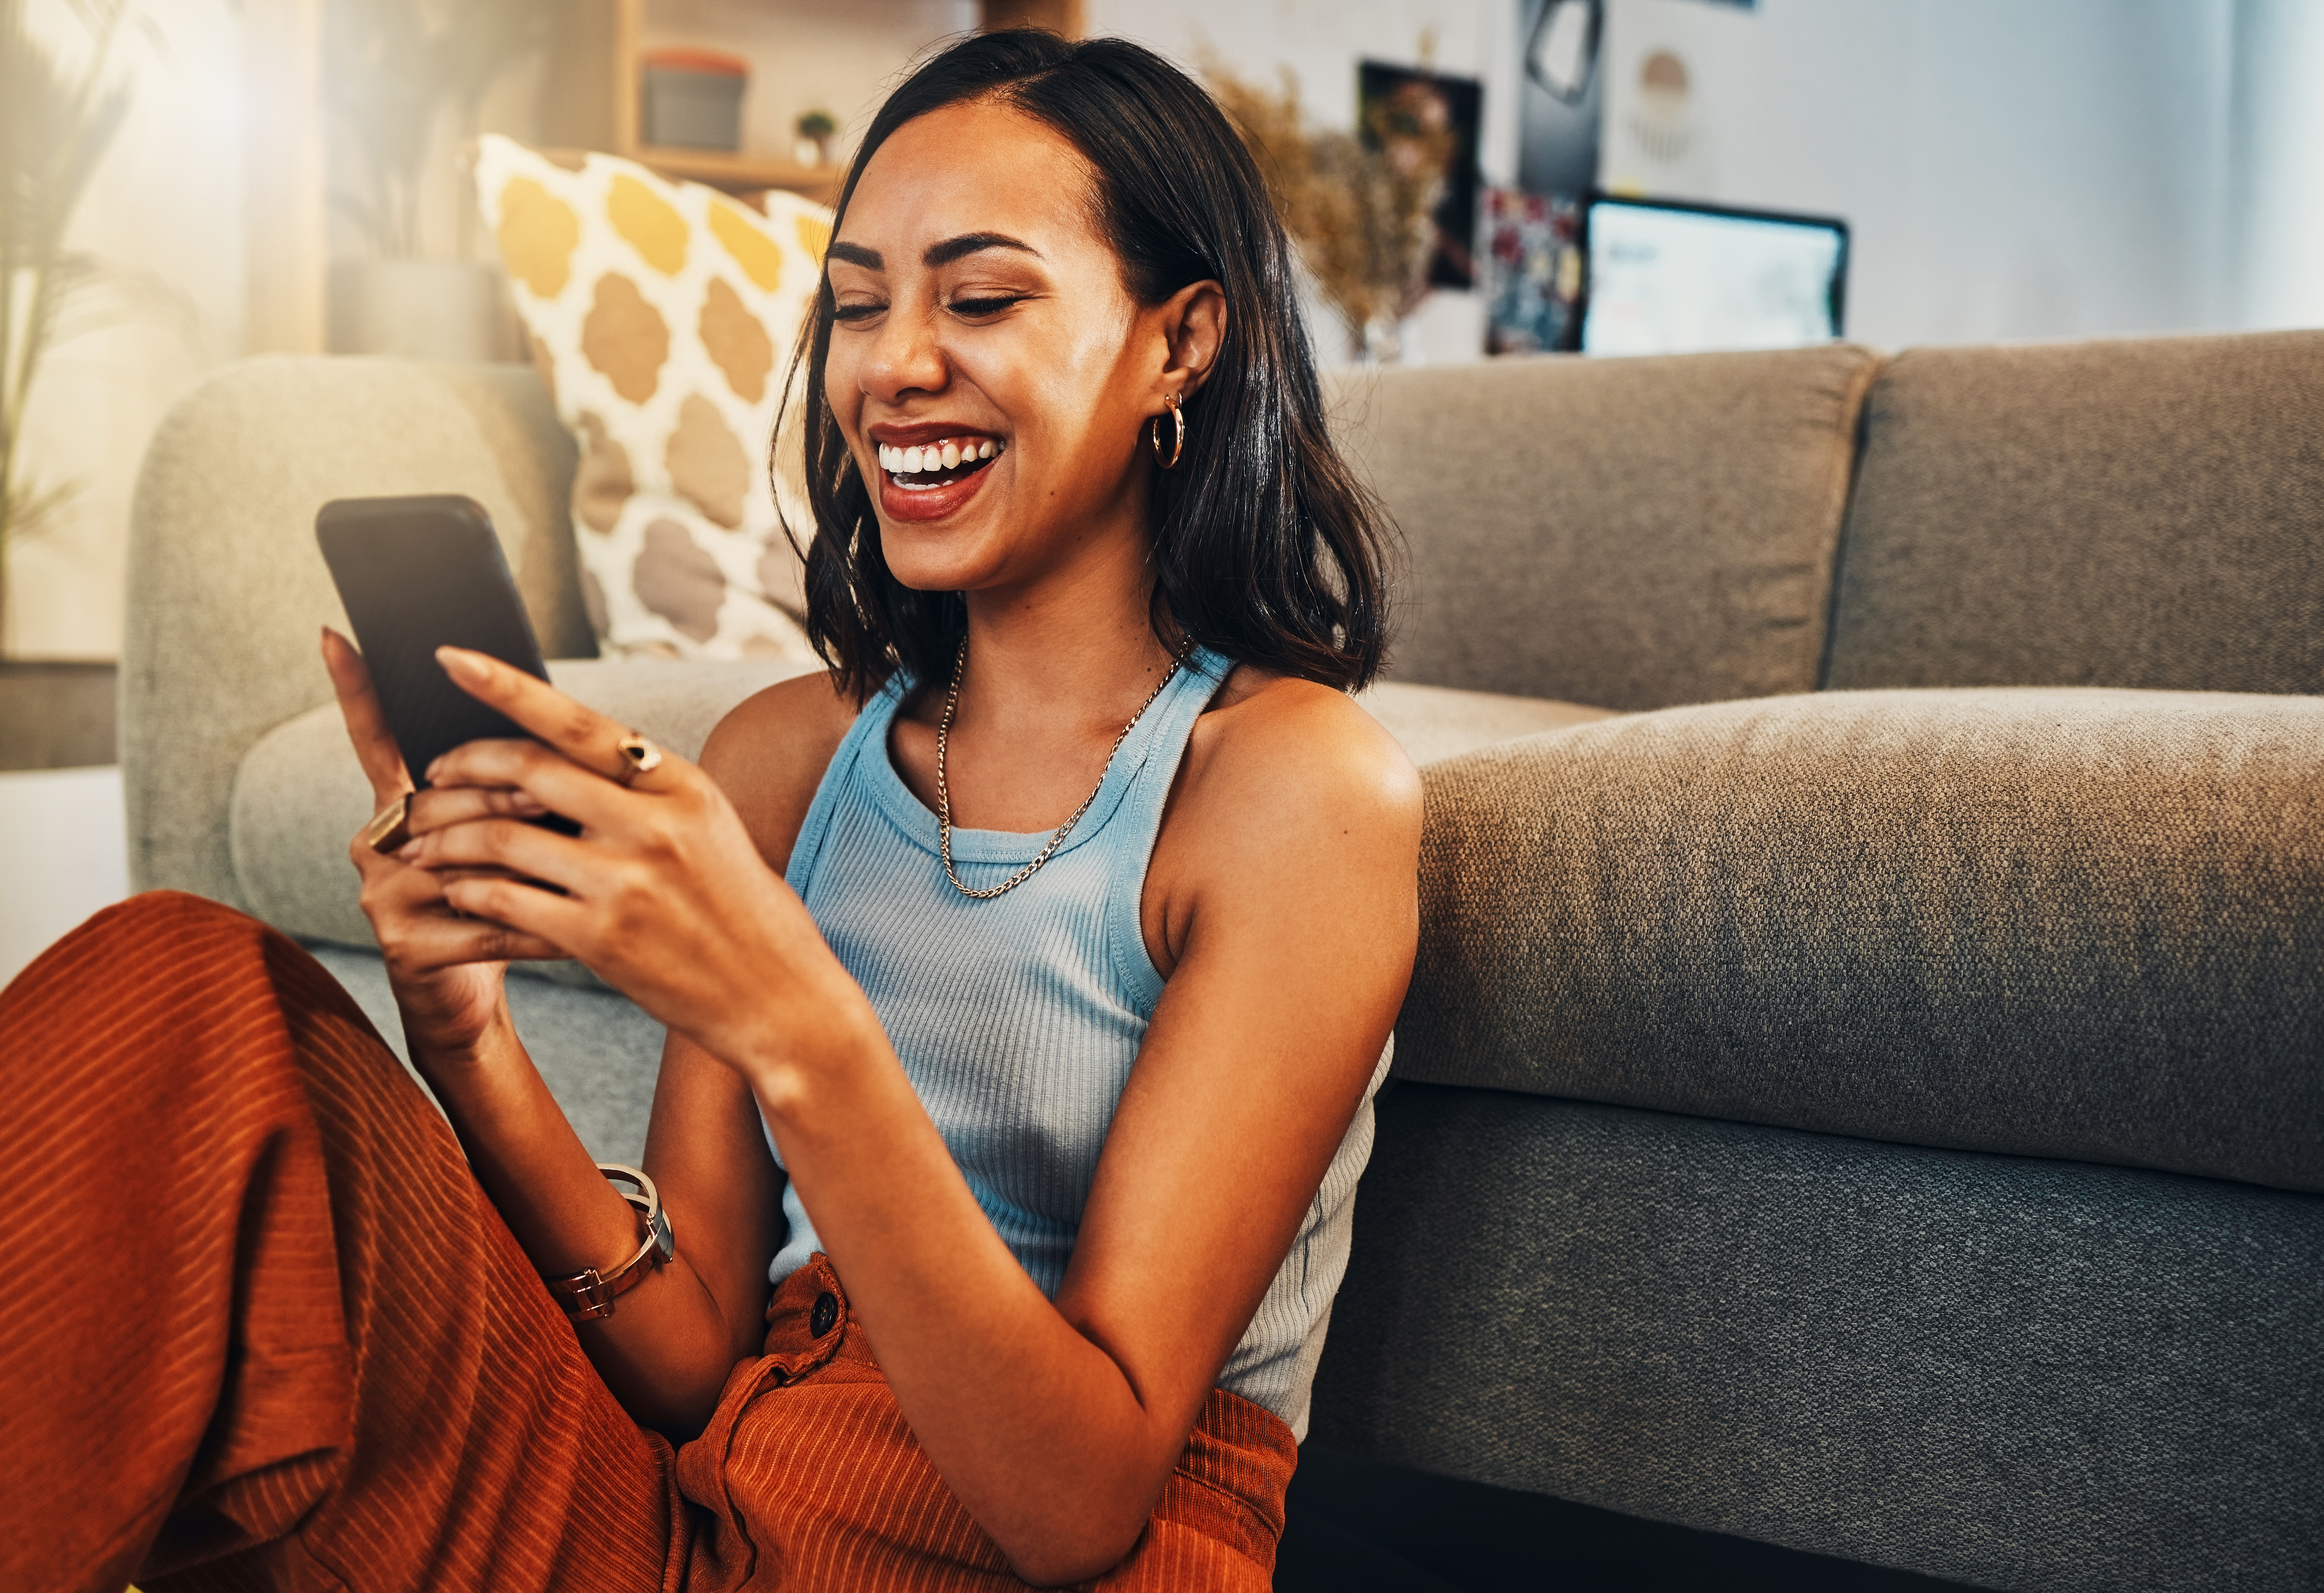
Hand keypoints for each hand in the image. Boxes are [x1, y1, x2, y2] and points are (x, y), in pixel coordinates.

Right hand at [323, 628, 558, 1062]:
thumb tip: (553, 729)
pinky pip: (486, 920)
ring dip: (529, 856)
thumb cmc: (502, 902)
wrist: (473, 1000)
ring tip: (583, 861)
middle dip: (510, 795)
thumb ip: (510, 789)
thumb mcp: (505, 838)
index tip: (336, 631)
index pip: (375, 737)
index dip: (354, 688)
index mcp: (401, 805)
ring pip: (465, 855)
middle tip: (564, 801)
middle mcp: (378, 841)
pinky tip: (576, 932)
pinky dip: (538, 924)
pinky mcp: (405, 944)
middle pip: (445, 797)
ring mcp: (383, 892)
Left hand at [394, 646, 875, 1084]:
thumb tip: (564, 753)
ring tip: (423, 844)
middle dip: (460, 767)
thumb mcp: (706, 826)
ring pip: (501, 839)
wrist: (776, 995)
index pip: (577, 721)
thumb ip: (643, 790)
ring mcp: (624, 883)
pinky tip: (457, 891)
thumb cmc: (739, 908)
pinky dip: (467, 892)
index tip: (453, 658)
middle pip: (527, 771)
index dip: (506, 686)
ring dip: (446, 837)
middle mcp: (653, 825)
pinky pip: (504, 901)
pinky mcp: (599, 939)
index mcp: (681, 785)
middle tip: (429, 777)